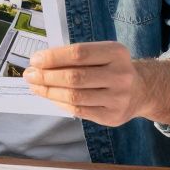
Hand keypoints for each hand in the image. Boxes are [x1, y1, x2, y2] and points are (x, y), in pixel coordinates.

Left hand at [24, 41, 143, 126]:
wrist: (141, 90)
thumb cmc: (111, 68)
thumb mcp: (101, 54)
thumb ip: (75, 57)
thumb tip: (40, 64)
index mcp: (116, 53)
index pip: (79, 54)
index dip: (53, 57)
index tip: (35, 59)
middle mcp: (120, 75)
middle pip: (74, 77)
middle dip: (46, 76)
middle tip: (29, 74)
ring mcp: (118, 98)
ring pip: (74, 96)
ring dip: (49, 91)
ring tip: (35, 86)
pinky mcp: (113, 117)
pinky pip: (79, 110)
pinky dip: (60, 103)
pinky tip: (50, 97)